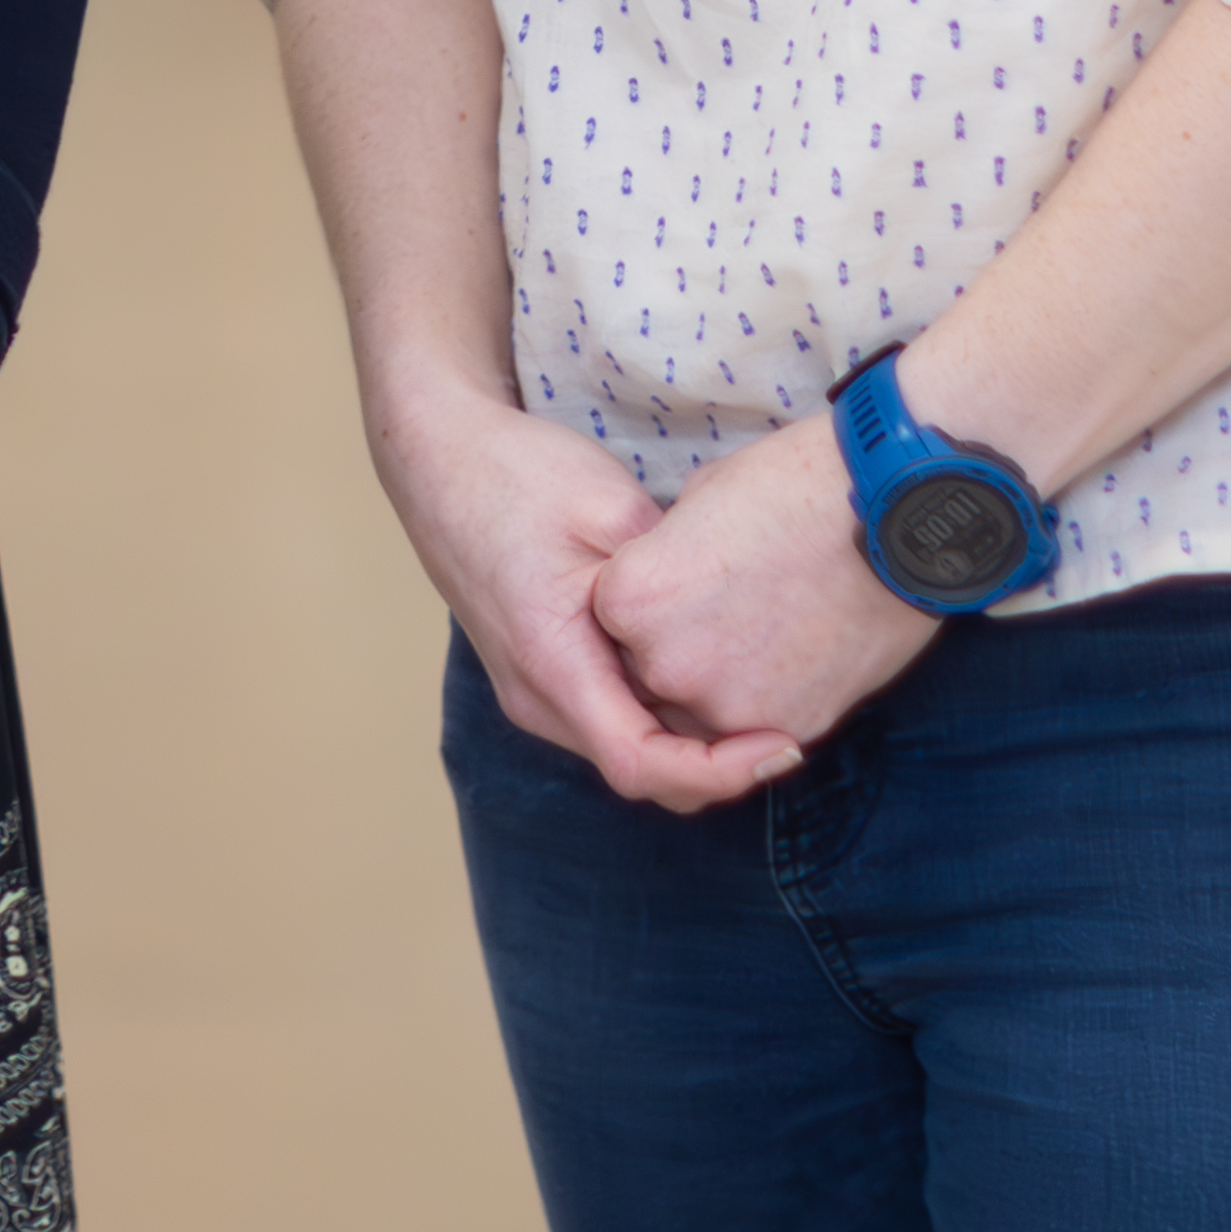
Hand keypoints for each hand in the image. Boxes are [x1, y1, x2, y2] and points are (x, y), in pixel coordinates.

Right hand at [372, 385, 792, 814]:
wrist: (439, 458)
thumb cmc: (518, 474)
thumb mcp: (613, 509)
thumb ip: (671, 582)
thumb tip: (735, 630)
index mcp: (549, 660)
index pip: (641, 764)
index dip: (721, 773)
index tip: (781, 744)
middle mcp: (534, 697)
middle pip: (642, 770)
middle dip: (720, 762)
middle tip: (791, 717)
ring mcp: (531, 692)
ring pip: (628, 748)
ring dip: (692, 739)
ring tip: (756, 693)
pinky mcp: (539, 676)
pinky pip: (611, 719)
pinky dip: (663, 713)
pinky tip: (703, 668)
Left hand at [584, 413, 950, 771]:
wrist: (894, 508)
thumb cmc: (794, 485)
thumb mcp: (698, 501)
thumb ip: (666, 558)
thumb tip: (673, 579)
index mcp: (629, 600)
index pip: (613, 622)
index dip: (652, 600)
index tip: (692, 573)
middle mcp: (666, 666)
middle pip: (653, 675)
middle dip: (684, 646)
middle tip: (736, 601)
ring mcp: (729, 706)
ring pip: (705, 711)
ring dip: (726, 680)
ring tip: (772, 623)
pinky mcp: (791, 729)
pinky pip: (759, 728)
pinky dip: (776, 696)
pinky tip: (804, 646)